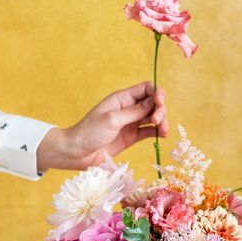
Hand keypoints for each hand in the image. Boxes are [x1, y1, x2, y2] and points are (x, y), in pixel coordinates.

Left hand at [37, 82, 167, 171]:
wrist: (78, 152)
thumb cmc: (90, 132)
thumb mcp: (113, 119)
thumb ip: (135, 112)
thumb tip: (154, 102)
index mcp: (122, 98)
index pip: (146, 88)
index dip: (157, 93)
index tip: (160, 103)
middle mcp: (128, 108)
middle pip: (153, 103)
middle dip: (160, 110)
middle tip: (157, 121)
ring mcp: (131, 123)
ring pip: (153, 118)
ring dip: (162, 122)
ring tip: (163, 131)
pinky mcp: (132, 137)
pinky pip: (149, 132)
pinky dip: (157, 132)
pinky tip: (162, 135)